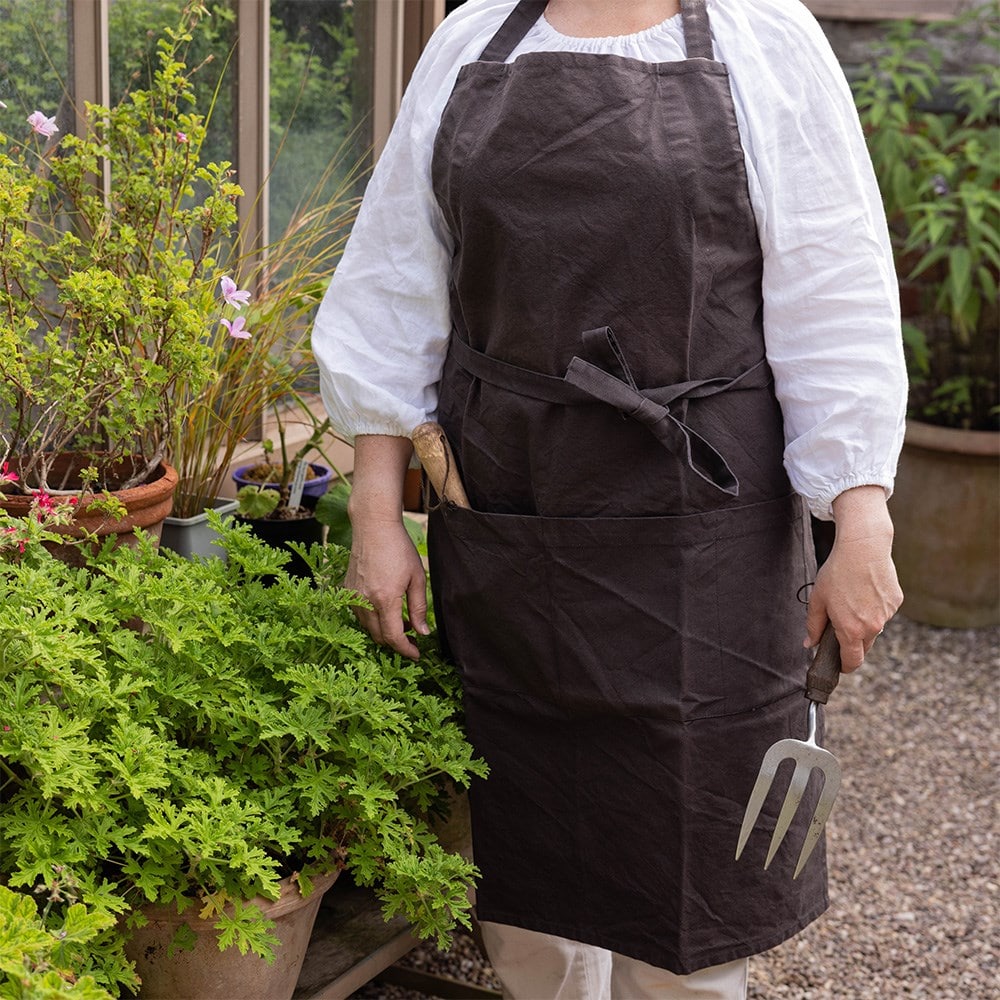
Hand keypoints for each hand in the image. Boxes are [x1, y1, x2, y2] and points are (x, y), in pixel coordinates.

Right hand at [345, 519, 428, 659]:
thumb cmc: (398, 549)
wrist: (373, 527)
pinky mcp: (345, 590)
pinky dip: (372, 618)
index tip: (416, 654)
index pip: (393, 637)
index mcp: (384, 599)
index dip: (406, 650)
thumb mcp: (417, 578)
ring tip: (401, 618)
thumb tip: (423, 633)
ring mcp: (352, 596)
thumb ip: (419, 608)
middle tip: (412, 633)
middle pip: (379, 636)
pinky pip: (358, 614)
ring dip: (384, 629)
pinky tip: (385, 607)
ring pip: (367, 627)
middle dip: (396, 641)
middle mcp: (364, 601)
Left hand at [805, 486, 902, 671]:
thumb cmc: (836, 573)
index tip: (840, 665)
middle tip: (840, 625)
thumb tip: (809, 644)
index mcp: (851, 630)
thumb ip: (813, 626)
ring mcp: (887, 615)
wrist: (863, 548)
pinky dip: (874, 607)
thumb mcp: (818, 600)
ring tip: (852, 598)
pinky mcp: (896, 602)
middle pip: (864, 646)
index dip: (845, 666)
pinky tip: (865, 590)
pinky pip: (883, 612)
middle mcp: (873, 626)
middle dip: (852, 642)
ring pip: (874, 628)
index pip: (852, 661)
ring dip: (864, 622)